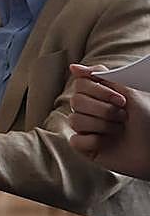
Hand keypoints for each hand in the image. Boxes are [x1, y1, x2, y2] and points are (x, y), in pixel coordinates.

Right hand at [68, 63, 149, 179]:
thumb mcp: (130, 93)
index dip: (98, 91)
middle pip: (76, 101)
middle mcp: (90, 110)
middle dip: (103, 110)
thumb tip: (74, 68)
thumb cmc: (149, 120)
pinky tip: (106, 143)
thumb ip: (102, 76)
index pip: (80, 84)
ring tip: (119, 130)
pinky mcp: (86, 147)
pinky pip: (76, 141)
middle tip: (123, 117)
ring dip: (102, 126)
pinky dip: (93, 141)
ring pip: (75, 120)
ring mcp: (87, 129)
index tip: (121, 100)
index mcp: (99, 95)